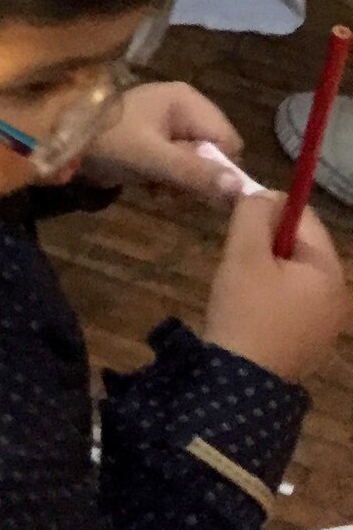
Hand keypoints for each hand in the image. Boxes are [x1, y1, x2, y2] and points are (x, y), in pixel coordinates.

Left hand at [81, 82, 244, 200]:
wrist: (58, 138)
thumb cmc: (106, 138)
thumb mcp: (151, 157)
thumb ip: (194, 172)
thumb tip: (242, 190)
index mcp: (187, 101)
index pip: (230, 143)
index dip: (219, 170)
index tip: (197, 189)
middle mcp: (184, 109)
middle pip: (215, 155)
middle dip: (197, 178)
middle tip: (172, 190)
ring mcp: (169, 125)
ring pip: (198, 165)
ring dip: (181, 184)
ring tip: (157, 187)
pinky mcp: (157, 142)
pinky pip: (180, 168)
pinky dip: (169, 182)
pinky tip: (150, 187)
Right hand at [203, 191, 346, 381]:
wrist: (243, 381)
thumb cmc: (246, 310)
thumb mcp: (244, 253)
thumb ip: (254, 213)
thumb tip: (264, 193)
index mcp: (329, 271)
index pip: (304, 217)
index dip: (269, 207)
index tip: (238, 215)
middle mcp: (338, 295)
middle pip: (300, 244)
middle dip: (266, 239)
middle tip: (236, 250)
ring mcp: (327, 320)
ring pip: (293, 270)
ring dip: (266, 264)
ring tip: (239, 278)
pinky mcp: (311, 337)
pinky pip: (293, 296)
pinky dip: (270, 289)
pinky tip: (248, 303)